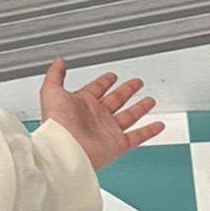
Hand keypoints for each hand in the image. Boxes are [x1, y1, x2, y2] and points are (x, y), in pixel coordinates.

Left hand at [39, 57, 163, 170]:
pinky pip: (137, 137)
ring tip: (150, 100)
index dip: (104, 81)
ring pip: (128, 116)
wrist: (64, 149)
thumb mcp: (51, 91)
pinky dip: (149, 131)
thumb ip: (55, 75)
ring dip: (140, 108)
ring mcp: (107, 131)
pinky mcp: (117, 144)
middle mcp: (96, 117)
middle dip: (126, 91)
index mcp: (81, 104)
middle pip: (116, 100)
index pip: (96, 89)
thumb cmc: (56, 123)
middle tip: (136, 83)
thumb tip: (58, 61)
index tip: (112, 75)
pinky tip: (158, 125)